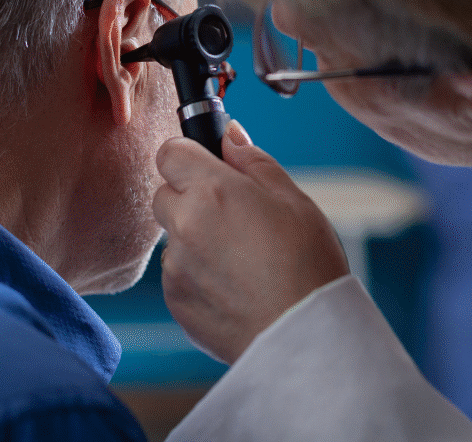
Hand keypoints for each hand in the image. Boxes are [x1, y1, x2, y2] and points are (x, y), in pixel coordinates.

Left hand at [153, 121, 350, 363]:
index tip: (208, 165)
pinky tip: (234, 284)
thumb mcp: (293, 199)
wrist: (304, 336)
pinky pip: (177, 273)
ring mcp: (175, 266)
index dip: (189, 155)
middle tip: (232, 214)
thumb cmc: (308, 265)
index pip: (169, 151)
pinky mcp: (175, 300)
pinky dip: (196, 273)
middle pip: (164, 193)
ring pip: (172, 236)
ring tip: (240, 257)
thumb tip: (229, 136)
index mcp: (212, 191)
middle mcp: (184, 225)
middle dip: (189, 196)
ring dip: (194, 237)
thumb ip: (253, 161)